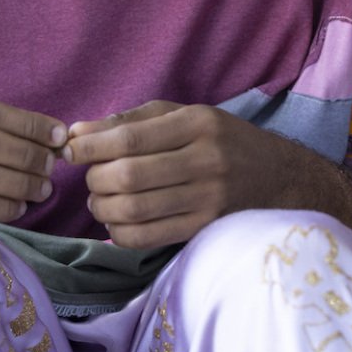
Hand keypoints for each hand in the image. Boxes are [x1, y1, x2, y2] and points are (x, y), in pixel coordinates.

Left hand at [65, 101, 317, 248]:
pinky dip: (120, 234)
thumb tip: (76, 133)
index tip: (70, 149)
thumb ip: (131, 120)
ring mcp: (208, 198)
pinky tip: (116, 224)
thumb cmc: (222, 140)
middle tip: (90, 179)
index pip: (129, 137)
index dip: (90, 146)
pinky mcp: (206, 228)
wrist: (281, 178)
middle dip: (95, 179)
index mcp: (197, 123)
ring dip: (103, 209)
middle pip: (127, 175)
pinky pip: (149, 237)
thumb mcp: (185, 115)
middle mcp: (205, 159)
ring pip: (134, 209)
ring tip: (100, 202)